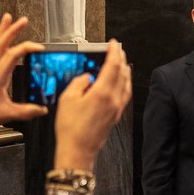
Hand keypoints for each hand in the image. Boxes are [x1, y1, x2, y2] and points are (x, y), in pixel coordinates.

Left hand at [0, 15, 47, 127]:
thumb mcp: (7, 114)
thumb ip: (26, 111)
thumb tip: (42, 108)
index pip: (12, 55)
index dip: (26, 48)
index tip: (39, 48)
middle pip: (2, 43)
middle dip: (12, 30)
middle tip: (23, 20)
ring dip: (3, 30)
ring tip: (9, 18)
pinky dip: (1, 40)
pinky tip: (5, 37)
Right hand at [53, 40, 131, 169]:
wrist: (78, 151)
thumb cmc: (71, 129)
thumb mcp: (67, 99)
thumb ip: (79, 83)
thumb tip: (87, 78)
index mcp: (102, 92)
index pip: (112, 65)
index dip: (114, 52)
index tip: (113, 43)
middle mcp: (113, 99)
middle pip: (122, 72)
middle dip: (120, 58)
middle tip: (117, 49)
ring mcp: (116, 108)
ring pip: (126, 83)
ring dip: (124, 70)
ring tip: (121, 63)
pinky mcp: (116, 116)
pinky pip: (125, 94)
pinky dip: (125, 83)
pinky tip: (122, 83)